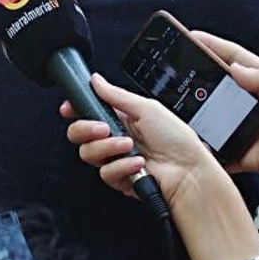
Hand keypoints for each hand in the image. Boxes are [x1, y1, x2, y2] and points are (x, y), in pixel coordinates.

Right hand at [62, 74, 217, 206]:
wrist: (188, 171)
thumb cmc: (176, 139)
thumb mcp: (147, 108)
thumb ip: (116, 95)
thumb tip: (96, 80)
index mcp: (121, 117)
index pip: (88, 111)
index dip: (75, 109)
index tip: (70, 108)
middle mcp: (115, 137)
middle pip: (79, 133)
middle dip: (85, 129)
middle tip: (103, 128)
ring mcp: (116, 159)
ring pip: (88, 153)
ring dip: (108, 148)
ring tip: (130, 146)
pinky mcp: (119, 179)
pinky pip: (105, 173)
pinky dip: (121, 167)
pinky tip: (138, 163)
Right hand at [188, 33, 258, 189]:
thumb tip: (235, 70)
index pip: (233, 60)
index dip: (212, 48)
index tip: (190, 36)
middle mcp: (255, 105)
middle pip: (219, 90)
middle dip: (196, 81)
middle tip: (171, 74)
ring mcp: (250, 131)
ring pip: (216, 121)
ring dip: (197, 115)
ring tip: (173, 107)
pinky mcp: (251, 156)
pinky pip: (224, 154)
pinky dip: (209, 152)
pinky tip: (191, 145)